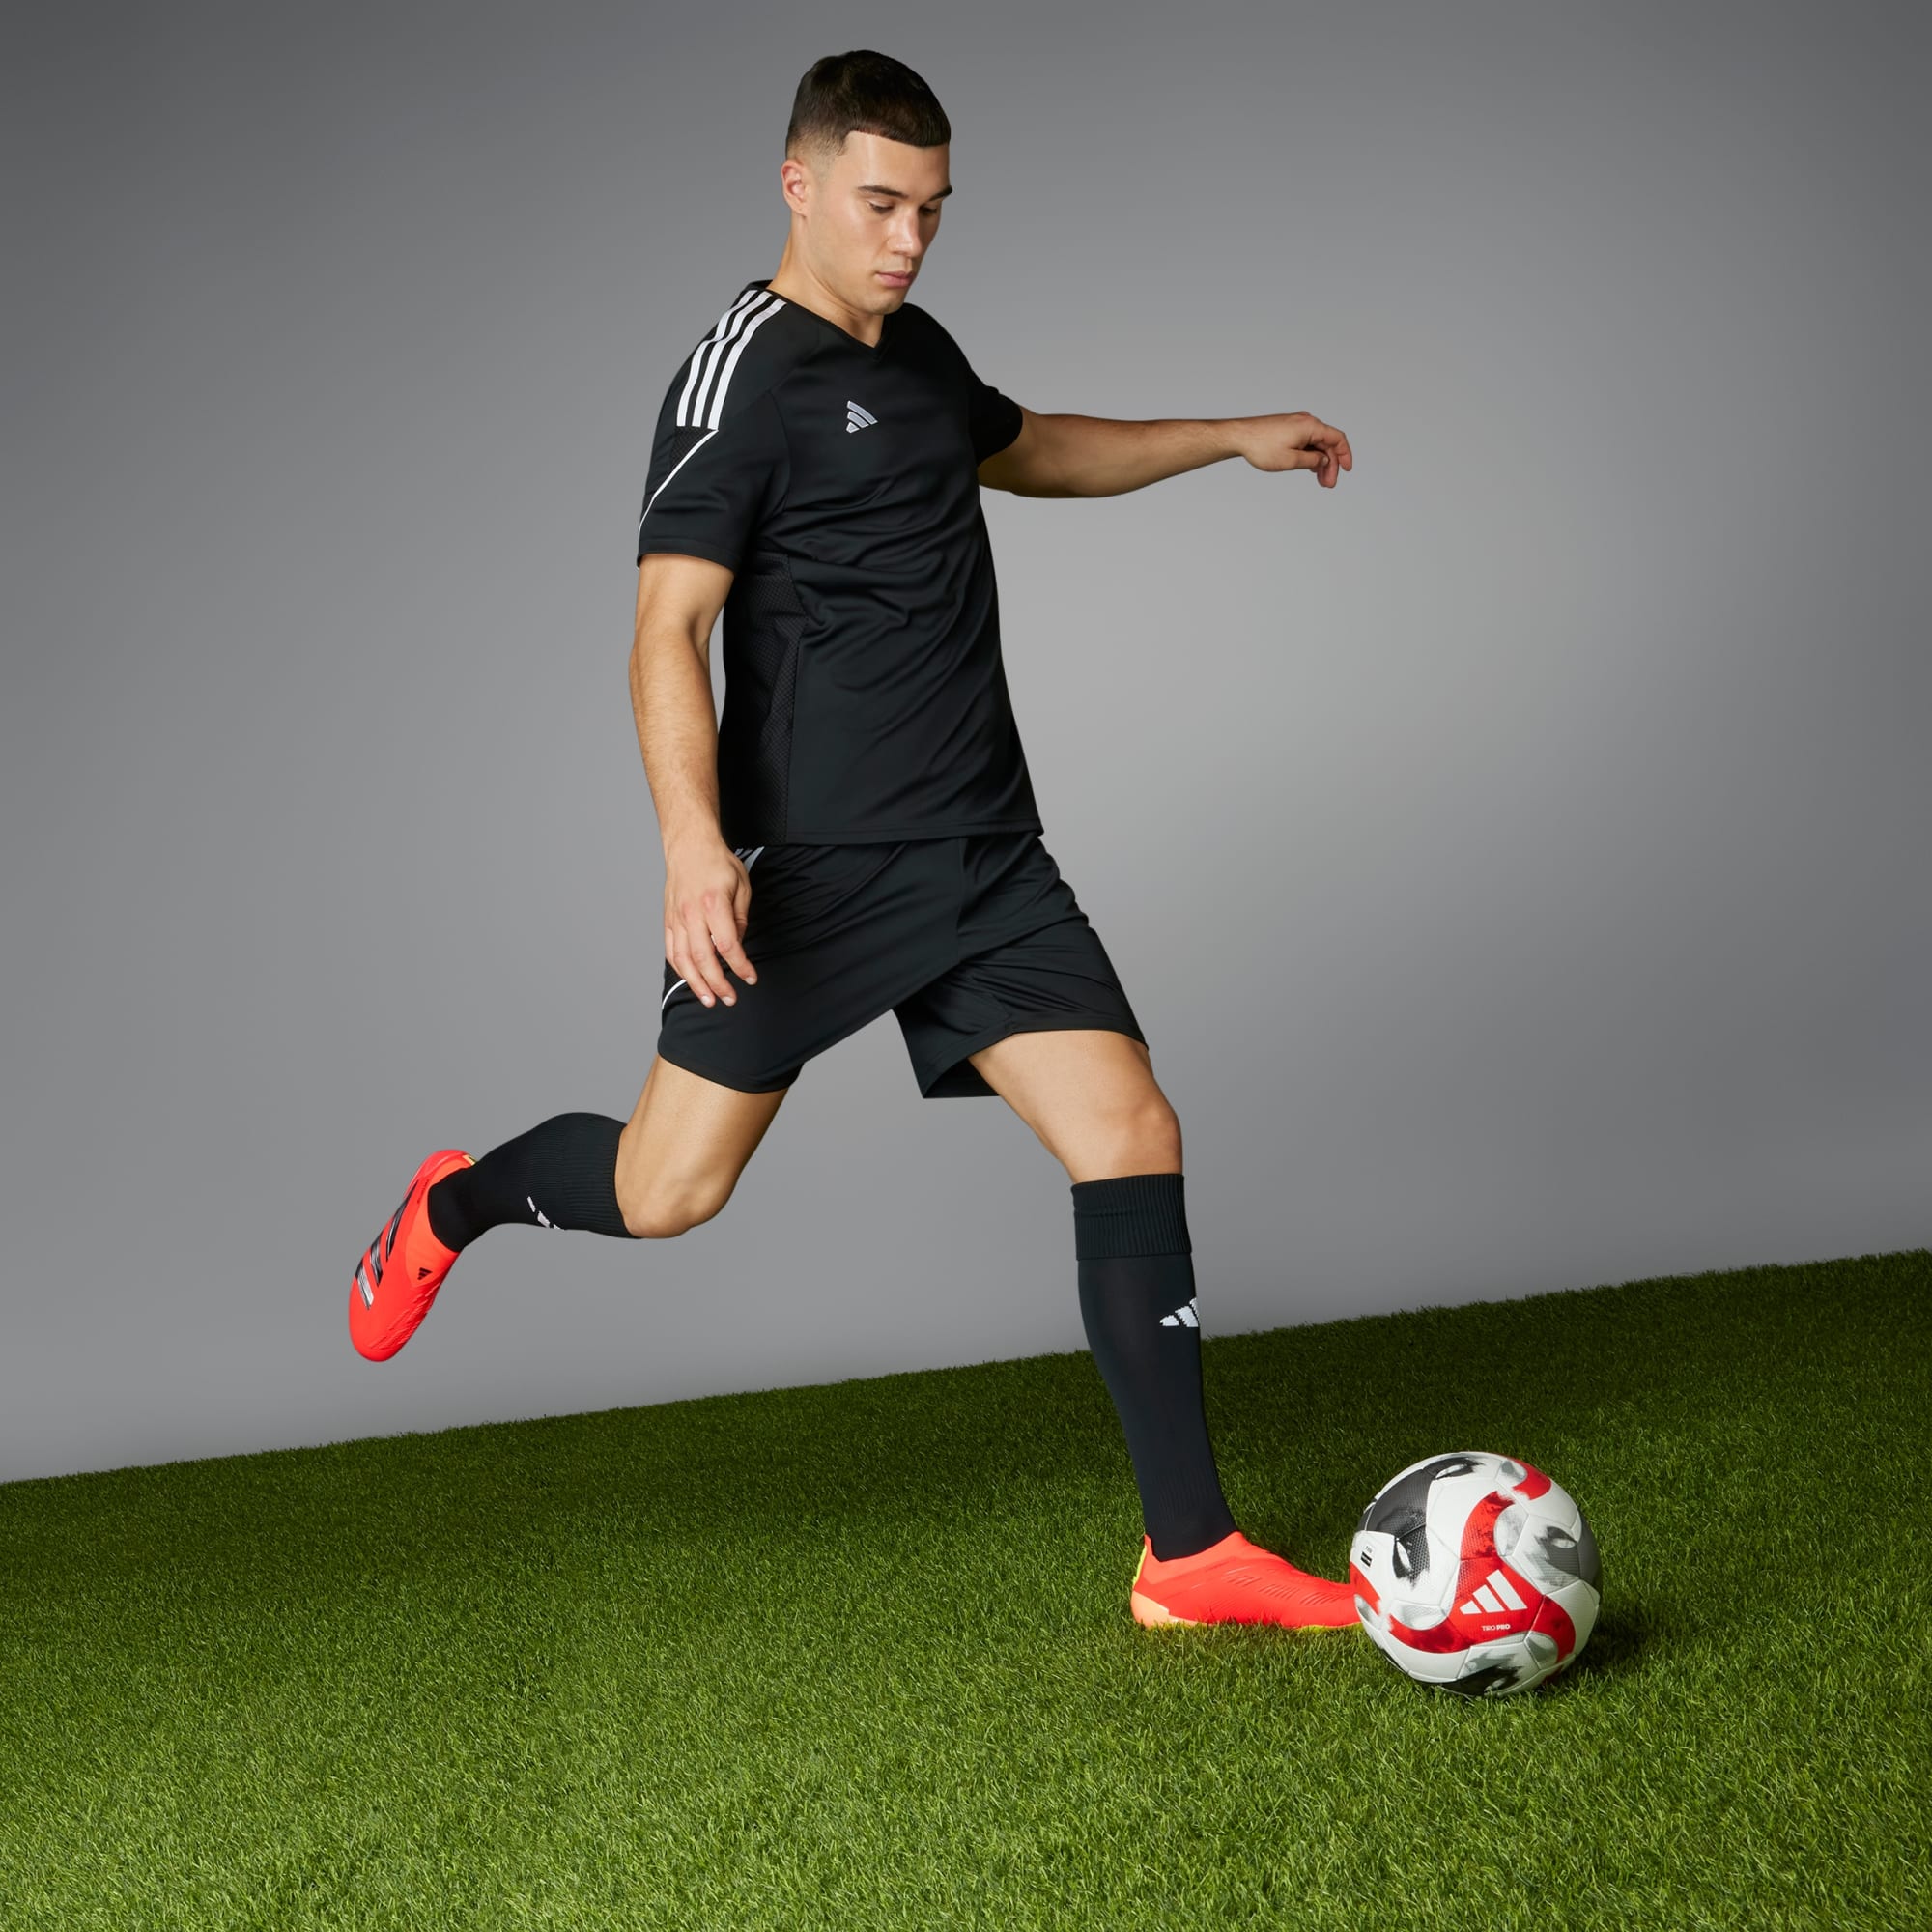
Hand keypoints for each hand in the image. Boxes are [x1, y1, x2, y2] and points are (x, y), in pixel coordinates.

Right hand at [663, 836, 757, 1007]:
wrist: (689, 846)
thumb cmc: (717, 864)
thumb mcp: (741, 886)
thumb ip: (740, 918)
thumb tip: (736, 946)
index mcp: (713, 903)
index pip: (728, 945)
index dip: (741, 966)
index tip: (751, 978)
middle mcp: (691, 914)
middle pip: (703, 958)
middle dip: (718, 984)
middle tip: (730, 999)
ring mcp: (676, 919)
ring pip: (683, 960)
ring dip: (696, 984)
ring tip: (709, 1000)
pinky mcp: (668, 921)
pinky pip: (672, 952)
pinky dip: (681, 970)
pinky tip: (692, 981)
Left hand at [1236, 412, 1352, 487]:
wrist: (1239, 436)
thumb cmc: (1261, 446)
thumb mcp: (1291, 460)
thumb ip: (1312, 460)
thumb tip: (1325, 460)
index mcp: (1310, 426)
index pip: (1337, 438)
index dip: (1345, 455)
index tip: (1347, 470)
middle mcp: (1306, 422)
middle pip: (1327, 443)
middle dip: (1331, 464)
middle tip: (1328, 484)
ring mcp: (1297, 424)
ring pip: (1317, 444)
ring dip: (1320, 462)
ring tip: (1320, 480)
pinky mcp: (1289, 429)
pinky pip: (1307, 442)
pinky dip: (1311, 455)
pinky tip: (1311, 468)